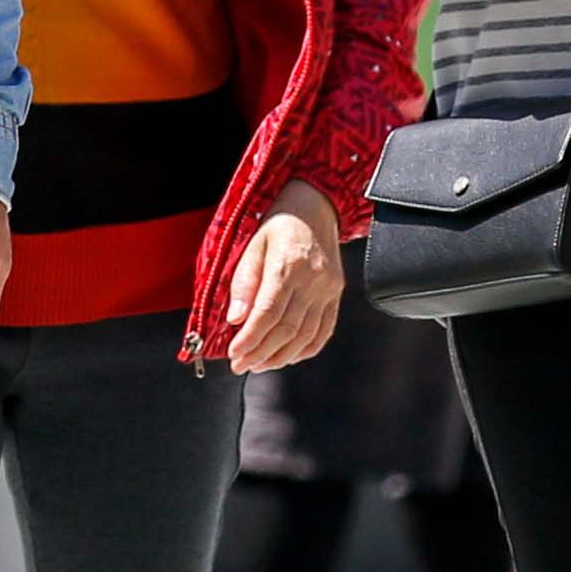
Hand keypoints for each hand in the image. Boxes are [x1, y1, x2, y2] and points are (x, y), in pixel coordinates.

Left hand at [220, 182, 344, 370]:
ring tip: (259, 365)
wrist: (317, 206)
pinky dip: (305, 350)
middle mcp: (313, 279)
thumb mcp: (252, 244)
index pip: (268, 313)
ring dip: (280, 357)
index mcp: (288, 264)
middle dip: (260, 353)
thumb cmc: (280, 222)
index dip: (250, 339)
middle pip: (287, 329)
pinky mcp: (336, 295)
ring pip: (306, 336)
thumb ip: (244, 283)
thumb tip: (235, 319)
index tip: (234, 354)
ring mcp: (329, 289)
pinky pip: (323, 331)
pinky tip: (287, 356)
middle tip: (240, 365)